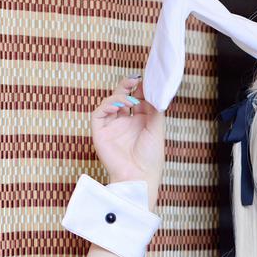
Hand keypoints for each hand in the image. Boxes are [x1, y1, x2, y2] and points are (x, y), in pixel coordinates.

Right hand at [91, 75, 165, 199]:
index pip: (139, 98)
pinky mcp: (100, 131)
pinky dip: (107, 105)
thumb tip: (153, 89)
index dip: (141, 88)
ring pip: (111, 102)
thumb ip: (155, 108)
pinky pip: (99, 112)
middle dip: (128, 86)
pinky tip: (119, 105)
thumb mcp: (157, 129)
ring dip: (119, 95)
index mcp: (141, 122)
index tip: (146, 79)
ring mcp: (112, 126)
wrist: (139, 176)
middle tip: (135, 80)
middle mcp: (126, 122)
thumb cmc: (151, 158)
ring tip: (130, 99)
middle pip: (123, 96)